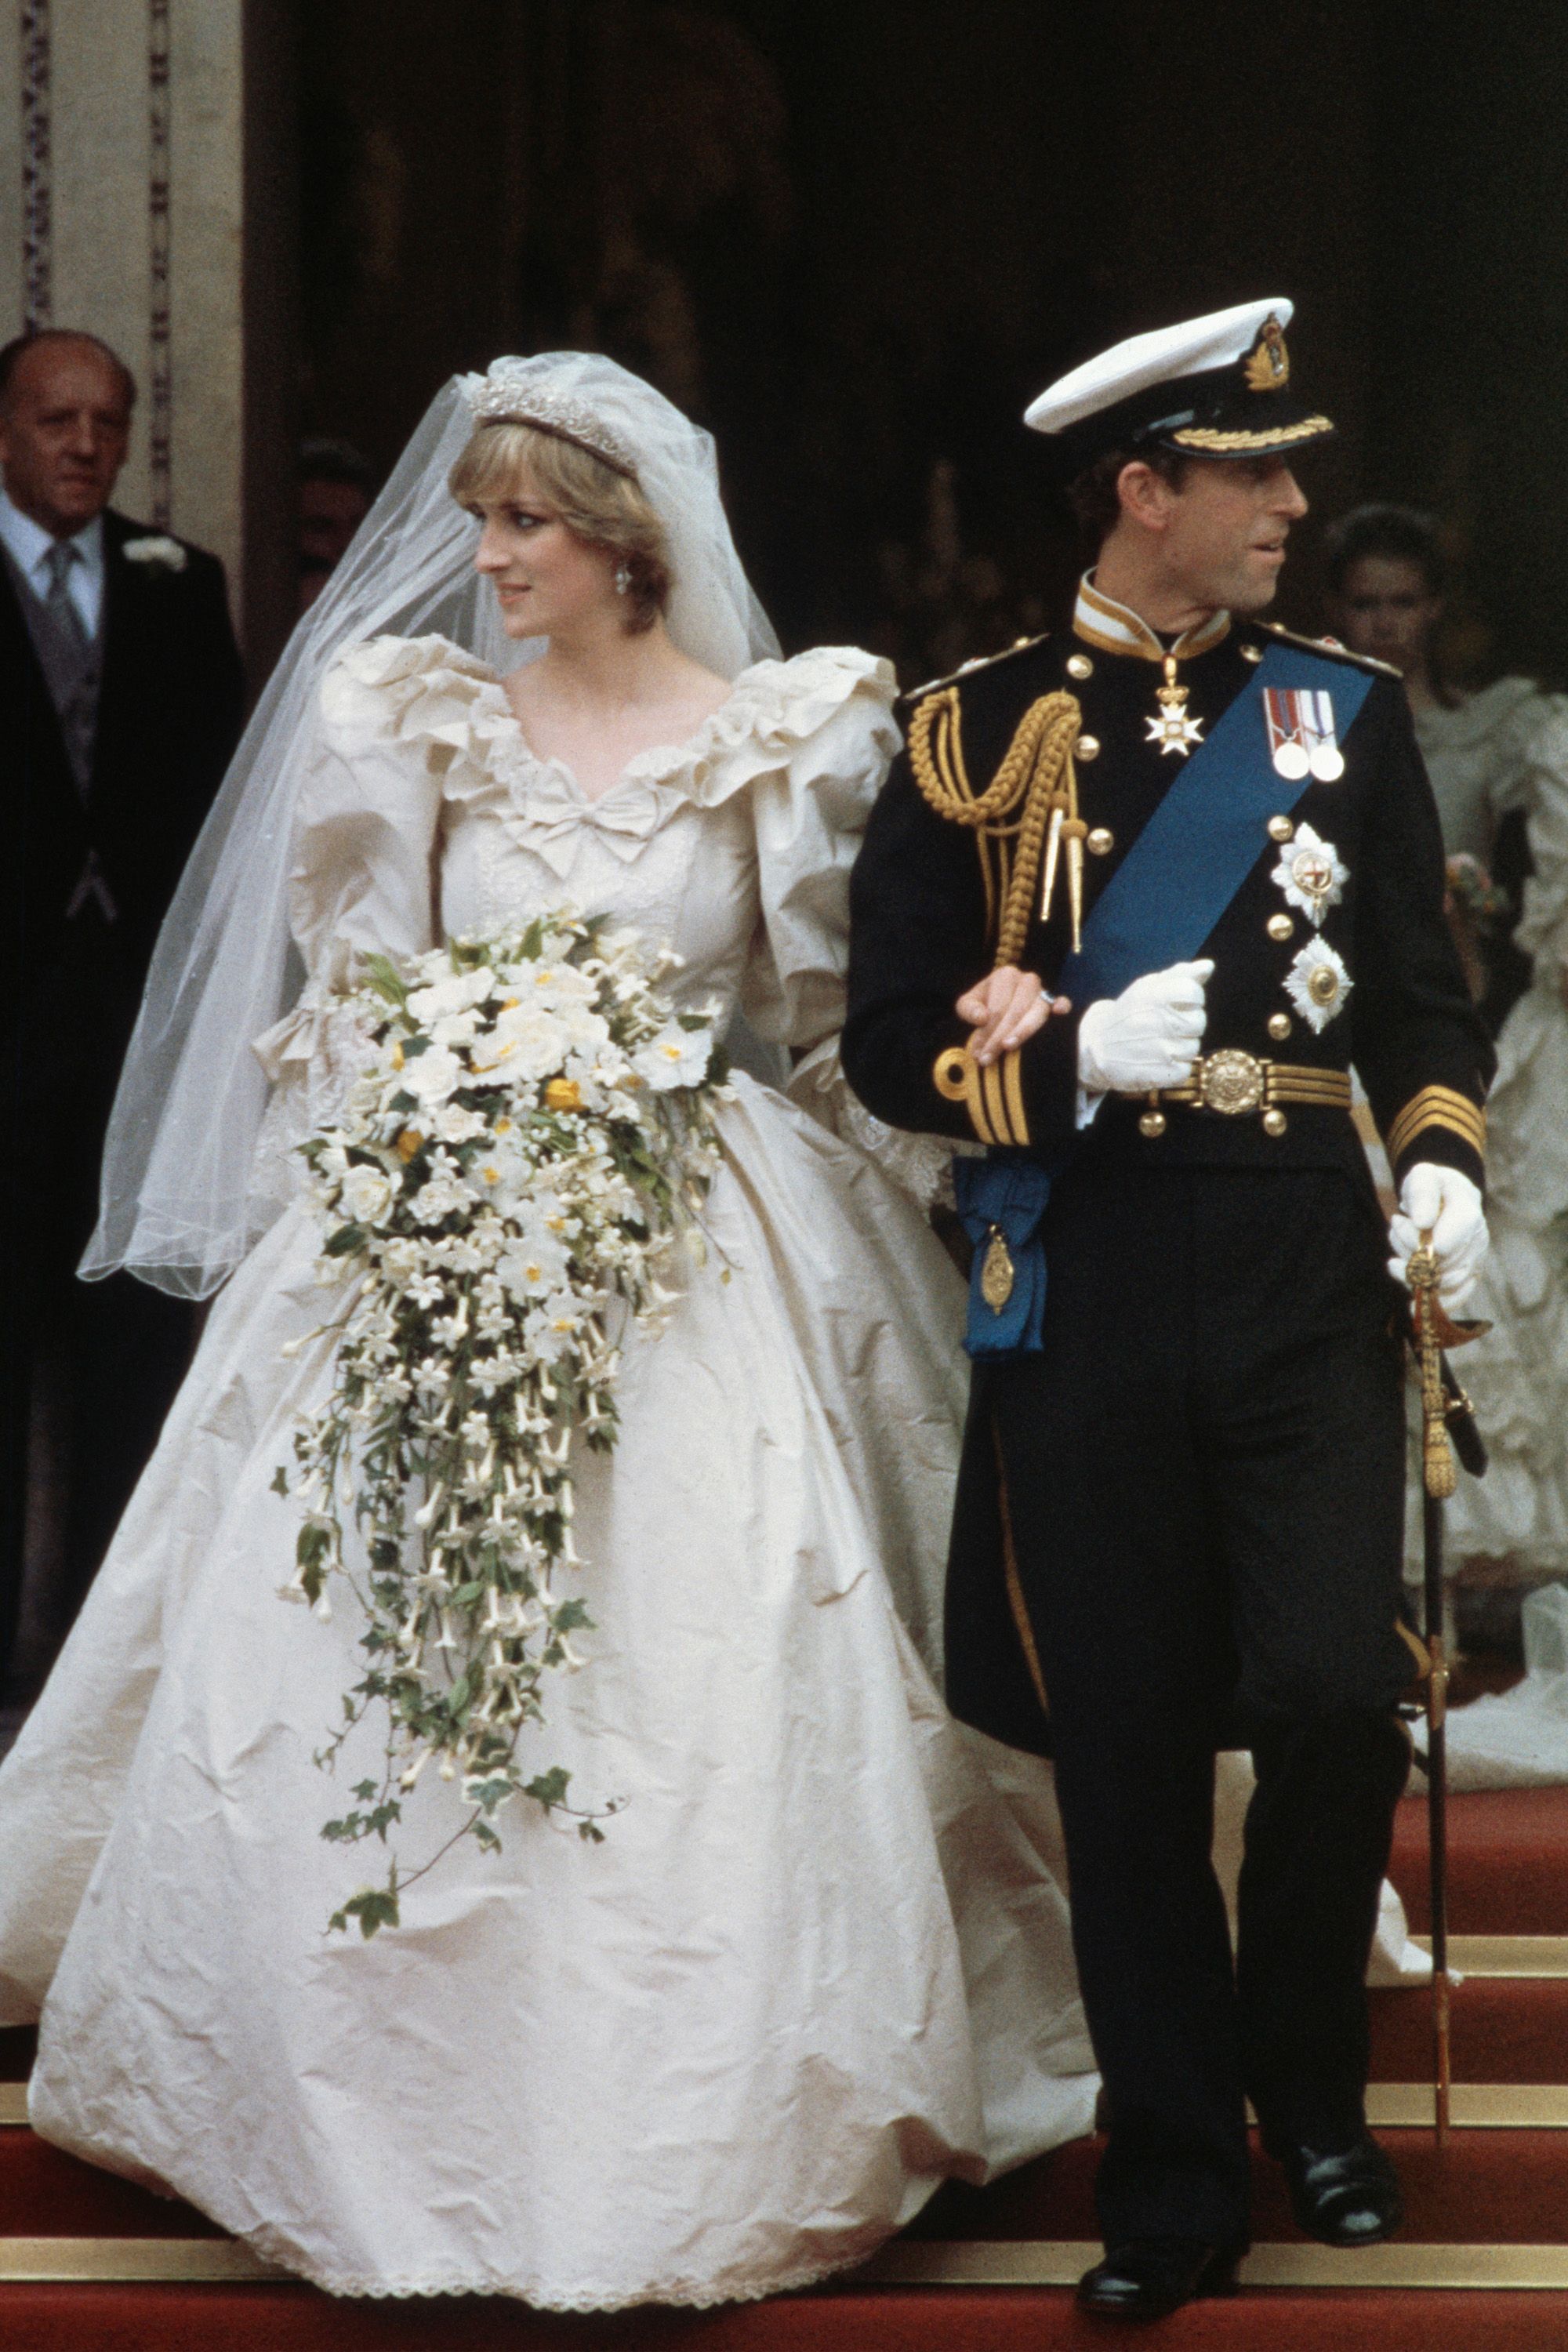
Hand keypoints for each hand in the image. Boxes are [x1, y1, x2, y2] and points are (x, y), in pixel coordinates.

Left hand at [955, 966, 1071, 1066]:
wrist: (996, 1003)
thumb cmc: (982, 1005)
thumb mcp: (967, 1004)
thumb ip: (969, 1009)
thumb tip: (982, 1019)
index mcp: (1006, 976)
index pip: (997, 1008)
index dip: (986, 1032)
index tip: (978, 1052)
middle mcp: (1027, 981)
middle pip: (1015, 1012)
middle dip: (999, 1038)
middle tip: (988, 1058)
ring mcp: (1043, 991)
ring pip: (1037, 1013)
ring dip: (1023, 1032)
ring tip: (1008, 1047)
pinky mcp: (1054, 1002)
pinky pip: (1062, 1002)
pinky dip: (1062, 1006)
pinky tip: (1059, 1012)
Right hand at [1077, 959, 1212, 1094]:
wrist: (1097, 1048)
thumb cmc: (1128, 1015)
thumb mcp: (1147, 988)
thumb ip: (1180, 975)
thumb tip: (1207, 966)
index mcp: (1155, 996)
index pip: (1193, 992)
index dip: (1191, 999)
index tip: (1177, 1003)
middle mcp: (1160, 1022)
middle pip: (1199, 1021)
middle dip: (1186, 1024)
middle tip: (1165, 1027)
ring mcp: (1162, 1050)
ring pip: (1193, 1047)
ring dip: (1180, 1047)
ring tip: (1158, 1045)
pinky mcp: (1162, 1074)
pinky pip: (1185, 1069)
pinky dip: (1174, 1068)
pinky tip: (1157, 1061)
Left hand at [1388, 1163, 1488, 1308]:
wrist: (1445, 1196)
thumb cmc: (1432, 1185)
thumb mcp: (1423, 1176)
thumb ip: (1423, 1193)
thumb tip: (1423, 1222)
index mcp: (1469, 1214)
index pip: (1446, 1245)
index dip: (1420, 1245)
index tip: (1400, 1221)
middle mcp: (1477, 1241)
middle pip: (1442, 1267)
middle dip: (1409, 1253)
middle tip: (1397, 1225)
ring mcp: (1474, 1261)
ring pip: (1443, 1285)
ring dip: (1411, 1272)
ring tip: (1398, 1246)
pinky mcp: (1466, 1277)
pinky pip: (1453, 1300)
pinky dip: (1427, 1299)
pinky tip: (1407, 1294)